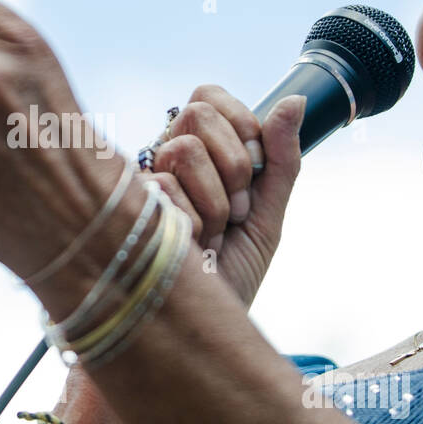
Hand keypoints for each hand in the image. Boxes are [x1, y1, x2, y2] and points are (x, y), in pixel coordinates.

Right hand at [146, 87, 305, 306]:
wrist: (208, 327)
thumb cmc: (231, 273)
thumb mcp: (268, 214)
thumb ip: (282, 159)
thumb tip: (296, 100)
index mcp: (198, 154)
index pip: (207, 96)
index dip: (239, 121)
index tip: (255, 167)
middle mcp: (164, 160)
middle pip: (197, 112)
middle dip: (235, 162)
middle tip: (238, 208)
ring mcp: (142, 182)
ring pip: (184, 147)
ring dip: (215, 200)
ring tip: (214, 233)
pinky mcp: (125, 208)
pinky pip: (166, 185)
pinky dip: (194, 223)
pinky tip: (189, 246)